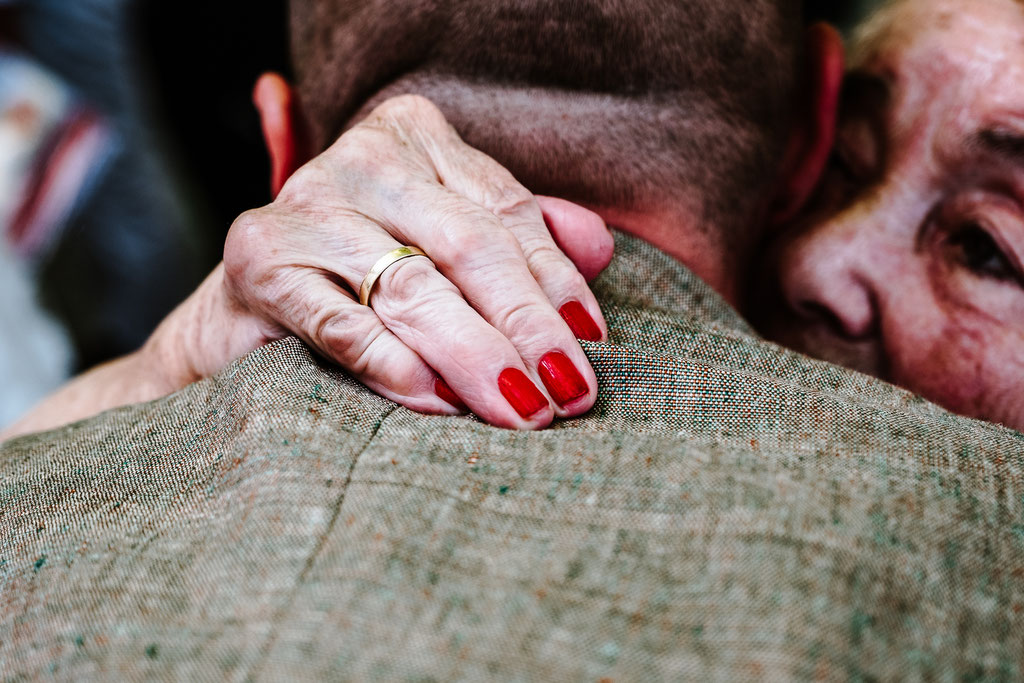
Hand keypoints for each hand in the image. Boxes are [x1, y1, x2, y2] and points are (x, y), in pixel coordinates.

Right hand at [170, 95, 613, 429]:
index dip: (557, 280)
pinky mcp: (260, 262)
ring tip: (522, 408)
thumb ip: (521, 237)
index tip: (592, 339)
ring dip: (476, 356)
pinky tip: (438, 402)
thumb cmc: (367, 275)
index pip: (506, 212)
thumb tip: (601, 248)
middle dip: (528, 326)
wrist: (251, 308)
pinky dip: (394, 365)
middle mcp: (361, 160)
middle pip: (468, 247)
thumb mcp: (449, 243)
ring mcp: (305, 206)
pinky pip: (341, 323)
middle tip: (569, 391)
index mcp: (415, 137)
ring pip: (413, 289)